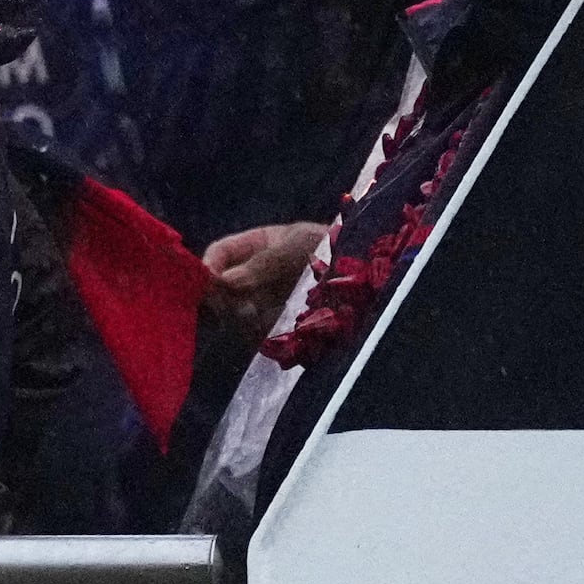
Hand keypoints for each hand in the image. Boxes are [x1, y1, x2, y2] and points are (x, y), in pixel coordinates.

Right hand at [199, 221, 328, 348]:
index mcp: (254, 247)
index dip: (208, 267)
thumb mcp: (297, 246)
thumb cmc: (335, 247)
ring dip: (240, 319)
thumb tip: (223, 282)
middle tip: (237, 307)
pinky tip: (269, 335)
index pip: (219, 254)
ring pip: (235, 314)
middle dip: (223, 298)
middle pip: (221, 287)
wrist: (374, 273)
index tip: (210, 283)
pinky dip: (258, 337)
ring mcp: (265, 301)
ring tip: (258, 320)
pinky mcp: (278, 326)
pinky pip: (257, 335)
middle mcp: (254, 275)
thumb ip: (262, 264)